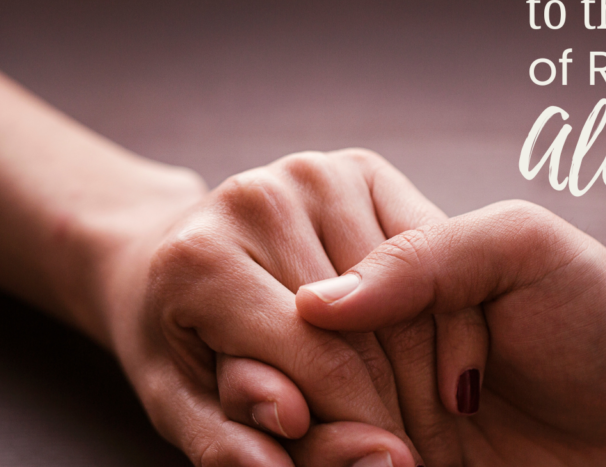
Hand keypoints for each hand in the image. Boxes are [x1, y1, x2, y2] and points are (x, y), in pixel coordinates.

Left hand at [101, 149, 485, 466]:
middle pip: (367, 328)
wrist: (164, 252)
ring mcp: (316, 174)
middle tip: (403, 448)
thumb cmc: (171, 338)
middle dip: (396, 402)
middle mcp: (261, 199)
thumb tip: (325, 449)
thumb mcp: (181, 408)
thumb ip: (237, 441)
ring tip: (415, 409)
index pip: (318, 362)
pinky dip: (441, 309)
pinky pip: (429, 249)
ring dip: (423, 361)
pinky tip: (431, 357)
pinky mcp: (359, 166)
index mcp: (202, 260)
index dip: (366, 427)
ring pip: (407, 291)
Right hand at [296, 200, 605, 466]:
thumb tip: (314, 300)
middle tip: (366, 427)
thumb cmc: (601, 311)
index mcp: (397, 270)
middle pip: (292, 362)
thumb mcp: (519, 248)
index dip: (290, 329)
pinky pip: (343, 463)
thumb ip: (424, 254)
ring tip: (398, 459)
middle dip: (305, 395)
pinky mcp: (403, 459)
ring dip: (326, 446)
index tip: (301, 359)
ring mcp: (390, 402)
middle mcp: (381, 337)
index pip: (305, 294)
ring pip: (308, 424)